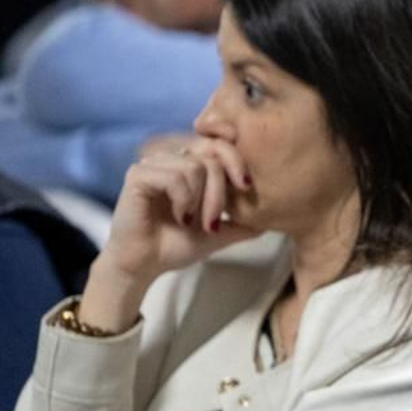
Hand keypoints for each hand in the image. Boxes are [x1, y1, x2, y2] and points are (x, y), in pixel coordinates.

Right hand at [78, 140, 258, 329]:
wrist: (144, 265)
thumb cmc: (176, 246)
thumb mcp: (219, 234)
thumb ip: (244, 223)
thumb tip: (273, 217)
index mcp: (190, 166)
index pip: (221, 145)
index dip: (237, 161)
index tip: (247, 187)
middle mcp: (172, 159)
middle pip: (213, 154)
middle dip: (221, 192)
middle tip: (213, 223)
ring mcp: (154, 164)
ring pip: (196, 166)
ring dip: (201, 200)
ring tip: (190, 221)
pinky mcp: (138, 174)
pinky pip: (174, 176)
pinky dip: (182, 200)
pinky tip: (177, 217)